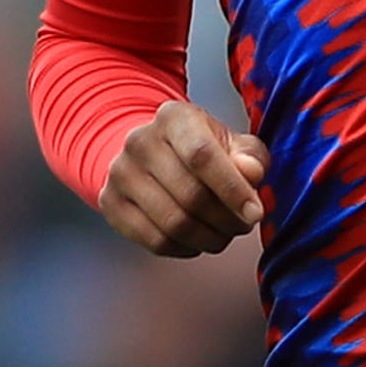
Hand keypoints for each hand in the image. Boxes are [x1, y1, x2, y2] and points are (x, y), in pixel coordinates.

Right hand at [101, 101, 266, 256]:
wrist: (148, 153)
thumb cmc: (198, 149)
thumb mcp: (229, 143)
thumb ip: (249, 156)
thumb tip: (251, 173)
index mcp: (173, 118)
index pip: (202, 156)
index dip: (232, 190)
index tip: (254, 213)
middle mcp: (140, 142)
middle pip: (191, 196)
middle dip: (226, 220)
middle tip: (243, 225)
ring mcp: (120, 174)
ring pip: (174, 224)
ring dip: (209, 238)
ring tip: (223, 233)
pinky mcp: (110, 203)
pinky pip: (156, 241)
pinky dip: (186, 248)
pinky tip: (197, 239)